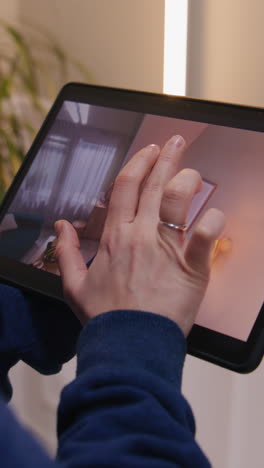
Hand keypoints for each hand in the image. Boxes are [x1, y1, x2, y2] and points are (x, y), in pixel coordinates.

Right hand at [55, 135, 224, 335]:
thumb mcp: (73, 284)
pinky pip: (206, 236)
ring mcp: (166, 249)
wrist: (128, 345)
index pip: (126, 187)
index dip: (139, 163)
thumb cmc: (105, 317)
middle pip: (154, 185)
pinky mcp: (190, 268)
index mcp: (115, 237)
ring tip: (194, 174)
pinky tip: (214, 214)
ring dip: (188, 181)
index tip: (149, 151)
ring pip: (178, 200)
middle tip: (176, 142)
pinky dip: (213, 221)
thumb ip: (66, 251)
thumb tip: (61, 226)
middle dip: (167, 158)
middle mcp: (140, 235)